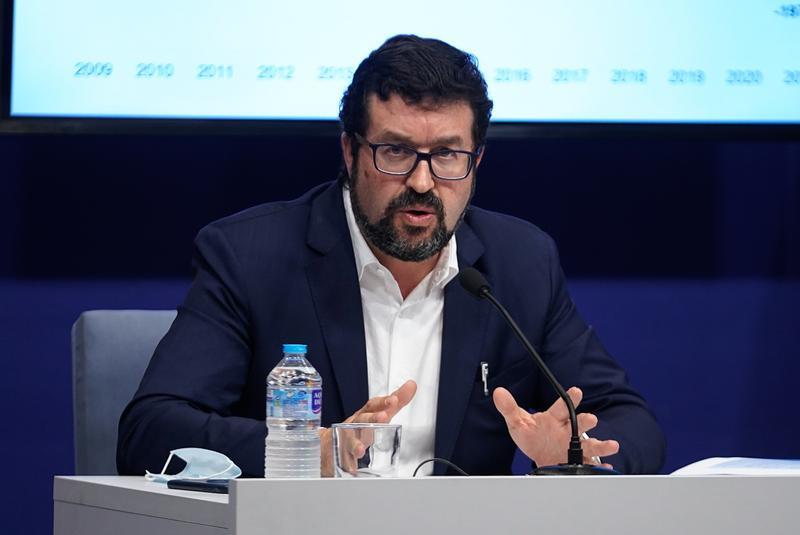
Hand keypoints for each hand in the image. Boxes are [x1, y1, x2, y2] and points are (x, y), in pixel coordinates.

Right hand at [320, 380, 416, 476]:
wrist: (330, 443)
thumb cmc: (359, 427)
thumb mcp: (378, 414)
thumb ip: (396, 402)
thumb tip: (411, 385)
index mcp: (364, 414)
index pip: (373, 405)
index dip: (383, 402)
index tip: (394, 400)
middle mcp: (354, 424)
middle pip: (361, 419)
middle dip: (372, 418)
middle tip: (383, 418)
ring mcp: (346, 439)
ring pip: (349, 439)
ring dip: (355, 443)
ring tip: (361, 449)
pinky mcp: (341, 455)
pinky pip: (343, 459)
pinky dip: (347, 463)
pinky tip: (352, 467)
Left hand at [493, 386, 618, 468]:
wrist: (540, 456)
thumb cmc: (533, 435)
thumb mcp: (518, 423)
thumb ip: (509, 408)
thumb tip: (498, 392)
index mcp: (555, 418)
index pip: (562, 406)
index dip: (570, 397)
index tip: (576, 391)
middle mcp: (568, 430)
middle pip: (579, 423)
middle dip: (585, 421)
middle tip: (590, 419)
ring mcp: (574, 446)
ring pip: (590, 444)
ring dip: (601, 444)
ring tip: (612, 445)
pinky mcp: (579, 461)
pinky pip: (591, 464)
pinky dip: (599, 466)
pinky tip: (606, 468)